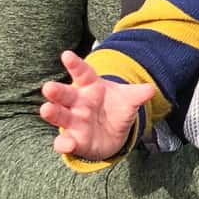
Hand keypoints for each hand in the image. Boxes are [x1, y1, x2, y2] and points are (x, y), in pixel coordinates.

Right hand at [40, 50, 155, 162]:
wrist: (114, 134)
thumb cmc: (116, 109)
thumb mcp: (129, 100)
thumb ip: (137, 95)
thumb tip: (151, 89)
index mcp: (90, 86)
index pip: (82, 72)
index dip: (75, 64)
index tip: (66, 55)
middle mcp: (78, 102)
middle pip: (65, 94)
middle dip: (56, 91)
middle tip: (49, 87)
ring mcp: (74, 121)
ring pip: (60, 116)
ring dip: (52, 113)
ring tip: (46, 109)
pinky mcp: (73, 140)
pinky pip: (64, 142)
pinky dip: (64, 144)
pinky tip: (67, 143)